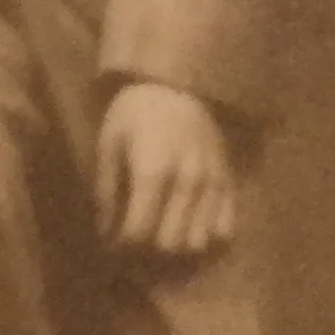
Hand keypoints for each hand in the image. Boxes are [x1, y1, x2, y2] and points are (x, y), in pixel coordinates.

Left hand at [94, 82, 237, 260]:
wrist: (176, 84)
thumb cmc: (134, 113)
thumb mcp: (108, 144)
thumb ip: (106, 190)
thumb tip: (103, 231)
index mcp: (153, 171)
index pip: (138, 231)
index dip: (121, 246)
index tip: (112, 243)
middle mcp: (188, 182)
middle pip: (170, 244)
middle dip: (147, 250)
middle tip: (135, 238)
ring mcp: (213, 184)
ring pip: (198, 241)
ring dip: (176, 245)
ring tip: (160, 233)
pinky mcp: (230, 182)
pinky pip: (225, 228)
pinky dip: (206, 235)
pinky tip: (188, 225)